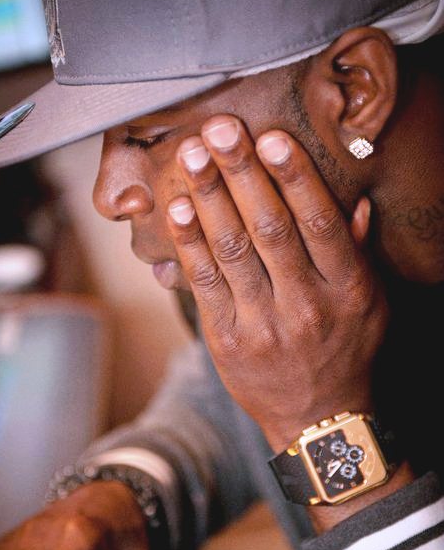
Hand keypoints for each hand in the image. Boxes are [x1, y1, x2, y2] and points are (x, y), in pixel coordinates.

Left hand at [166, 114, 388, 451]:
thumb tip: (354, 201)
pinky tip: (178, 208)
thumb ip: (359, 253)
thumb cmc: (347, 353)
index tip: (270, 138)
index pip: (318, 224)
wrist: (318, 419)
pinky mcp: (227, 339)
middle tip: (221, 130)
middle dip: (242, 174)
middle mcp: (306, 306)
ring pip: (233, 251)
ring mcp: (263, 325)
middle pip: (270, 229)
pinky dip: (190, 244)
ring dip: (210, 199)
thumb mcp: (371, 306)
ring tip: (194, 156)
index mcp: (348, 290)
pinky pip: (204, 284)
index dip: (293, 178)